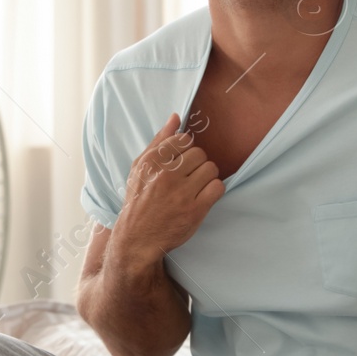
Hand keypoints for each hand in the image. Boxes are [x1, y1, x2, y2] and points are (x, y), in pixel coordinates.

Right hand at [110, 112, 224, 267]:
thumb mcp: (140, 168)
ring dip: (207, 177)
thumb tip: (175, 117)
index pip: (184, 139)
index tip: (180, 163)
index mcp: (152, 162)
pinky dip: (214, 191)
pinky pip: (218, 187)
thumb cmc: (139, 200)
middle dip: (197, 164)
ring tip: (196, 187)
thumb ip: (158, 142)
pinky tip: (203, 197)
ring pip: (211, 169)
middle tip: (189, 177)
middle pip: (200, 153)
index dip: (186, 150)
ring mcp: (181, 193)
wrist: (138, 238)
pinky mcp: (195, 210)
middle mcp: (166, 175)